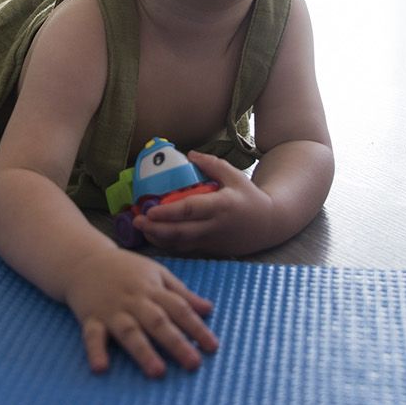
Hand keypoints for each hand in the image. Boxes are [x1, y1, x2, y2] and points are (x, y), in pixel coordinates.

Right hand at [64, 249, 217, 377]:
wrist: (84, 260)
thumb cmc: (126, 269)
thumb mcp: (156, 273)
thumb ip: (182, 293)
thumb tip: (209, 309)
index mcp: (152, 288)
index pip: (179, 308)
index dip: (196, 327)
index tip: (213, 346)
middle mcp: (134, 300)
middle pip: (157, 322)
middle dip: (176, 343)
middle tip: (193, 363)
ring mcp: (112, 309)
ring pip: (129, 331)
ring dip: (143, 351)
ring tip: (157, 371)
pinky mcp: (91, 318)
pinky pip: (92, 336)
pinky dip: (96, 351)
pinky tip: (101, 367)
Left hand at [133, 152, 274, 255]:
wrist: (269, 225)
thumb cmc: (249, 197)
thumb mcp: (235, 175)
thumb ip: (212, 164)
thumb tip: (189, 154)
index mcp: (221, 205)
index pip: (191, 210)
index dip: (168, 212)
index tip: (150, 210)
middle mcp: (215, 226)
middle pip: (181, 232)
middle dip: (156, 229)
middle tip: (136, 220)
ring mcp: (212, 241)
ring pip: (181, 244)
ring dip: (159, 238)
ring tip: (141, 228)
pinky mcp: (211, 250)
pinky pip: (186, 249)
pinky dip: (169, 244)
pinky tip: (156, 236)